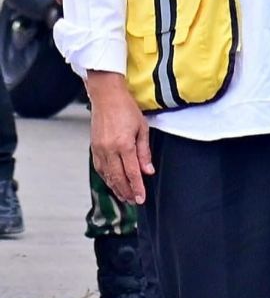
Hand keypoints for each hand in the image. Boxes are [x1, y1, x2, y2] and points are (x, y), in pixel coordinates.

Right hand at [87, 71, 153, 204]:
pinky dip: (106, 178)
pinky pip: (99, 168)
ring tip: (124, 196)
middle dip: (126, 191)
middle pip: (118, 177)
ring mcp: (99, 149)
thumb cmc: (126, 109)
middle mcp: (109, 149)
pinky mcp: (93, 147)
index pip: (132, 172)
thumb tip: (148, 171)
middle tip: (134, 201)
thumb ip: (144, 152)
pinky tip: (112, 183)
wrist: (106, 96)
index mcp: (124, 144)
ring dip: (116, 187)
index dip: (137, 187)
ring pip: (107, 175)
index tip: (141, 199)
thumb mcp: (142, 129)